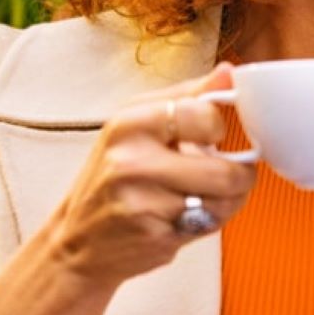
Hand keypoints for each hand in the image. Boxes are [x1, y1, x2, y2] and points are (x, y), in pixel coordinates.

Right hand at [42, 63, 256, 288]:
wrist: (77, 243)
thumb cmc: (113, 179)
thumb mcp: (140, 125)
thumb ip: (189, 97)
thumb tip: (229, 71)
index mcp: (130, 123)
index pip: (206, 115)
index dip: (218, 128)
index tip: (210, 136)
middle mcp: (132, 160)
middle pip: (226, 170)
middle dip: (237, 174)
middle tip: (221, 173)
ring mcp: (143, 201)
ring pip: (224, 199)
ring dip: (226, 200)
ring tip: (201, 195)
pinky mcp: (153, 235)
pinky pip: (211, 223)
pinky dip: (210, 220)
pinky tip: (185, 215)